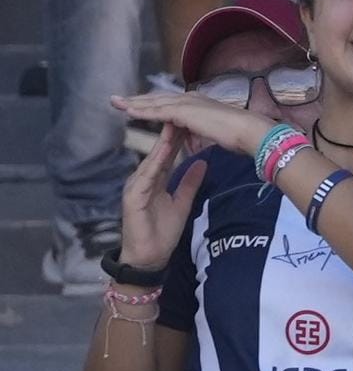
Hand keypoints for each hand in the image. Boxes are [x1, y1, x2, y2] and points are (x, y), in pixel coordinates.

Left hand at [111, 92, 274, 157]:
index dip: (152, 103)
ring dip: (134, 103)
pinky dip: (143, 111)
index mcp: (197, 104)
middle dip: (137, 99)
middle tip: (117, 100)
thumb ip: (200, 136)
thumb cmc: (240, 135)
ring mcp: (187, 104)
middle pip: (157, 98)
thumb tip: (193, 145)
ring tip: (117, 103)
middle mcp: (190, 99)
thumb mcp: (214, 135)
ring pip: (154, 102)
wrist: (249, 132)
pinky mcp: (184, 112)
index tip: (137, 105)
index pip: (169, 102)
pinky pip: (158, 111)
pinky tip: (129, 111)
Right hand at [119, 123, 206, 270]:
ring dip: (161, 143)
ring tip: (173, 124)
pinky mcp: (132, 198)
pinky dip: (153, 165)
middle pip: (158, 151)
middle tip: (182, 112)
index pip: (167, 152)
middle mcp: (142, 178)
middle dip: (169, 131)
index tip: (192, 120)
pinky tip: (161, 154)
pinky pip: (145, 179)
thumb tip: (202, 163)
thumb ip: (190, 183)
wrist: (149, 258)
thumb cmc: (162, 233)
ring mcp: (135, 187)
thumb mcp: (182, 203)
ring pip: (151, 160)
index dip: (179, 135)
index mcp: (153, 179)